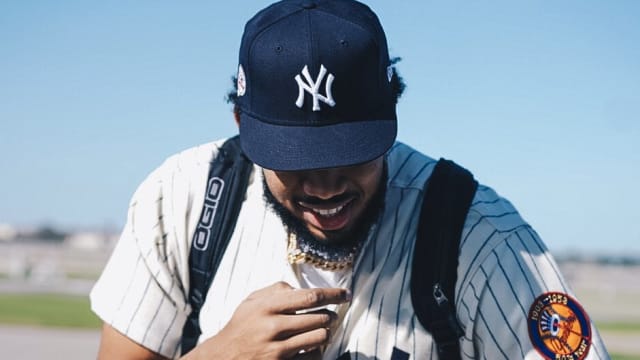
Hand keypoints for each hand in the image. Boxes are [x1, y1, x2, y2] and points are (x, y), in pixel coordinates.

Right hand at [182, 281, 350, 359]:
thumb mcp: (252, 301)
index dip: (332, 294)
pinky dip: (317, 350)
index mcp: (267, 306)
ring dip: (325, 332)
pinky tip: (311, 346)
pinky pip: (314, 357)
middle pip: (320, 317)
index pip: (309, 297)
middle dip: (331, 315)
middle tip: (332, 314)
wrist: (223, 358)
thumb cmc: (241, 327)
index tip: (345, 294)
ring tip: (321, 329)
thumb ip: (276, 290)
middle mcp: (273, 327)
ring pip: (320, 337)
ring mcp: (278, 350)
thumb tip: (300, 288)